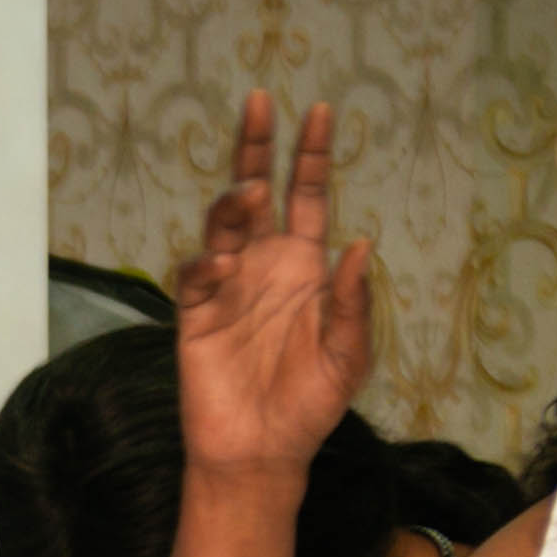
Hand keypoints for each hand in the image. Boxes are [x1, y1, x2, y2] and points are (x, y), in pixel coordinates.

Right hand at [175, 94, 378, 478]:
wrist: (261, 454)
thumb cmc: (309, 406)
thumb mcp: (347, 356)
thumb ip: (353, 303)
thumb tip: (362, 244)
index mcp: (303, 267)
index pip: (307, 197)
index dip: (311, 156)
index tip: (320, 111)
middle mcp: (262, 265)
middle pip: (256, 191)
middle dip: (256, 146)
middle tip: (259, 102)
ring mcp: (226, 286)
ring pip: (224, 225)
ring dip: (235, 203)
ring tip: (252, 192)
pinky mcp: (195, 315)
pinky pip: (195, 276)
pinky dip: (205, 263)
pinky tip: (222, 264)